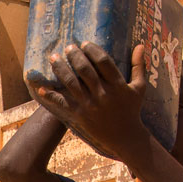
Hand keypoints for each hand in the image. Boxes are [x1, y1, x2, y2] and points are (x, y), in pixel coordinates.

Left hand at [33, 43, 152, 165]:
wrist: (125, 138)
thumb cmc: (132, 110)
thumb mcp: (139, 88)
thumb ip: (138, 66)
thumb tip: (140, 45)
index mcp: (117, 85)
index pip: (103, 61)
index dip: (92, 50)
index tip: (84, 43)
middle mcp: (103, 94)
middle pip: (85, 70)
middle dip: (74, 56)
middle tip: (68, 47)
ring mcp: (90, 105)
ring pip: (71, 83)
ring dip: (60, 69)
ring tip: (54, 58)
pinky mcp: (80, 116)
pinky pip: (63, 103)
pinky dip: (52, 96)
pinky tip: (41, 88)